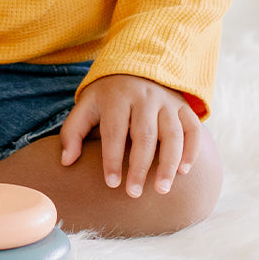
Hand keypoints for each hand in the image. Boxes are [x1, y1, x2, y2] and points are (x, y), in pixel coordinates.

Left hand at [59, 74, 200, 197]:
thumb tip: (66, 162)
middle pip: (144, 135)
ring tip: (161, 189)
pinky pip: (192, 128)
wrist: (135, 65)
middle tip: (134, 194)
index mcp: (116, 97)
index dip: (112, 159)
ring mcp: (166, 101)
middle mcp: (144, 97)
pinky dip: (191, 150)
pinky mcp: (183, 106)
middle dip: (139, 167)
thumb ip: (73, 132)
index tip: (111, 184)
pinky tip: (184, 171)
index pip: (114, 131)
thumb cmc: (107, 95)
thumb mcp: (86, 106)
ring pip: (172, 134)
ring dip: (168, 164)